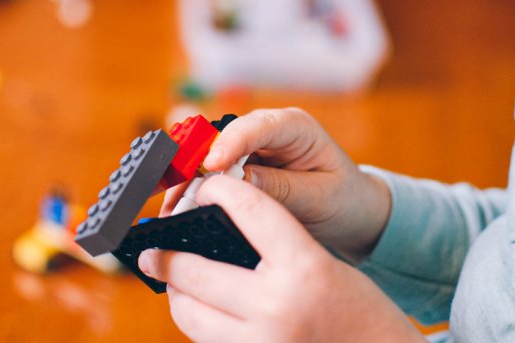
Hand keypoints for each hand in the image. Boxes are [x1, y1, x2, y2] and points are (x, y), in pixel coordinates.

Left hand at [141, 176, 422, 342]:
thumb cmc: (362, 311)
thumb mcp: (326, 265)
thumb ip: (279, 246)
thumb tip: (223, 229)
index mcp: (305, 268)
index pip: (250, 211)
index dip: (220, 190)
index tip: (205, 186)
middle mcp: (277, 307)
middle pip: (196, 269)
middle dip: (167, 255)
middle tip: (152, 249)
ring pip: (189, 313)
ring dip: (176, 293)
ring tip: (173, 279)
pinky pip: (207, 341)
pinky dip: (198, 321)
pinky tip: (201, 308)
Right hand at [162, 108, 391, 259]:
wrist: (350, 208)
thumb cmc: (341, 197)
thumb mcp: (319, 196)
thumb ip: (280, 188)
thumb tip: (238, 183)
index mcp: (295, 127)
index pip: (258, 126)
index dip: (230, 143)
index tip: (211, 166)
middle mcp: (267, 130)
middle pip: (222, 137)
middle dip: (196, 164)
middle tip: (176, 195)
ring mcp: (251, 146)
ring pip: (208, 155)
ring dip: (188, 180)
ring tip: (171, 209)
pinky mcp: (239, 165)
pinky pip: (210, 173)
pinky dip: (193, 190)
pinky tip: (179, 209)